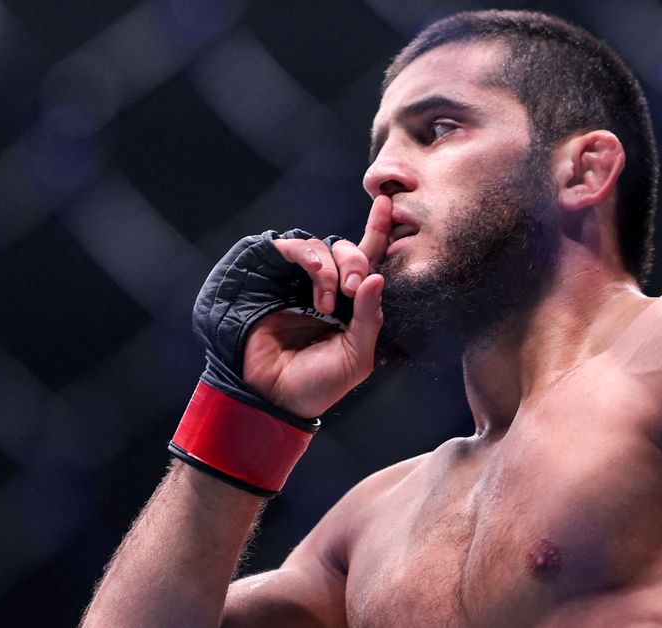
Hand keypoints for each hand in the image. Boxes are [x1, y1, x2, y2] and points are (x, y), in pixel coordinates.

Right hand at [243, 195, 393, 417]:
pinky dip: (312, 261)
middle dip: (357, 261)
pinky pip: (294, 248)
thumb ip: (370, 319)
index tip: (388, 204)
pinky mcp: (273, 276)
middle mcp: (327, 286)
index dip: (379, 230)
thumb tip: (377, 279)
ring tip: (330, 301)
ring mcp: (298, 281)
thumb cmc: (319, 382)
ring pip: (324, 246)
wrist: (275, 396)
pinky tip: (319, 287)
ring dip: (334, 268)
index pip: (369, 261)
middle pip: (349, 248)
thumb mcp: (357, 356)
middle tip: (355, 289)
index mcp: (351, 304)